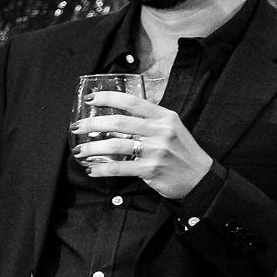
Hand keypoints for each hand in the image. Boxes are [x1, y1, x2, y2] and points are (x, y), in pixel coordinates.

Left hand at [71, 91, 211, 199]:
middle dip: (92, 124)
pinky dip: (102, 168)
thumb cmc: (181, 152)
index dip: (108, 98)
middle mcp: (161, 131)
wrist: (201, 178)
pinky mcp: (151, 169)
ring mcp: (156, 150)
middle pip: (118, 122)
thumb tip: (112, 121)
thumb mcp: (170, 129)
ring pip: (115, 145)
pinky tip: (92, 169)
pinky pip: (119, 168)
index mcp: (164, 117)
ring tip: (79, 151)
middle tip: (76, 128)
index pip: (132, 101)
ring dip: (91, 148)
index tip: (90, 99)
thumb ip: (147, 122)